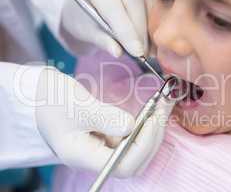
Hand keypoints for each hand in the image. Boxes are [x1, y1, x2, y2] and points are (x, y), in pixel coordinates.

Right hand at [35, 68, 174, 176]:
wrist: (37, 94)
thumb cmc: (51, 100)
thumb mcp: (77, 106)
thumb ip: (105, 118)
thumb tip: (132, 126)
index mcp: (84, 155)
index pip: (123, 165)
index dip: (143, 146)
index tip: (152, 120)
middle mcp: (95, 156)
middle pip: (134, 160)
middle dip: (153, 136)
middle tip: (163, 109)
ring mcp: (101, 146)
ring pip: (135, 147)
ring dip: (152, 128)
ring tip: (163, 105)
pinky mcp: (106, 134)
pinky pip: (131, 134)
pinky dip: (145, 122)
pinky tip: (152, 108)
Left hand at [61, 0, 148, 56]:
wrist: (85, 8)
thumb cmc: (83, 21)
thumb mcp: (87, 32)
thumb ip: (101, 40)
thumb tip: (117, 51)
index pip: (112, 7)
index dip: (126, 31)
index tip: (137, 52)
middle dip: (140, 29)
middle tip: (144, 53)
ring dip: (150, 25)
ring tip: (149, 49)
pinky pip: (152, 0)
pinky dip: (154, 21)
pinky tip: (151, 39)